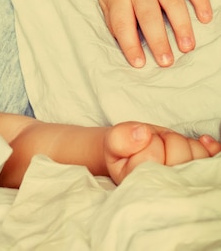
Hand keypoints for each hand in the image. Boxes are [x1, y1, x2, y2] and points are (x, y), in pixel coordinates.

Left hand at [97, 0, 211, 66]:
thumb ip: (113, 18)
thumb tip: (125, 43)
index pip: (122, 22)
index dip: (130, 44)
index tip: (138, 63)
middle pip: (149, 15)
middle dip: (158, 40)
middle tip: (166, 62)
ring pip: (172, 1)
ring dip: (181, 25)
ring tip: (187, 46)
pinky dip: (200, 0)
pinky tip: (205, 18)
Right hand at [104, 122, 220, 183]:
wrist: (135, 156)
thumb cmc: (124, 151)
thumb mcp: (113, 142)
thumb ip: (120, 138)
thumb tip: (142, 134)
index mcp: (142, 186)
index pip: (152, 157)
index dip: (148, 142)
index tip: (141, 143)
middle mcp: (168, 191)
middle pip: (179, 153)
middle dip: (166, 140)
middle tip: (156, 144)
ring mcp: (188, 186)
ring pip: (197, 154)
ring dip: (183, 142)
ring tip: (168, 147)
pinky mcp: (202, 177)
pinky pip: (214, 158)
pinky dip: (210, 146)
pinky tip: (201, 142)